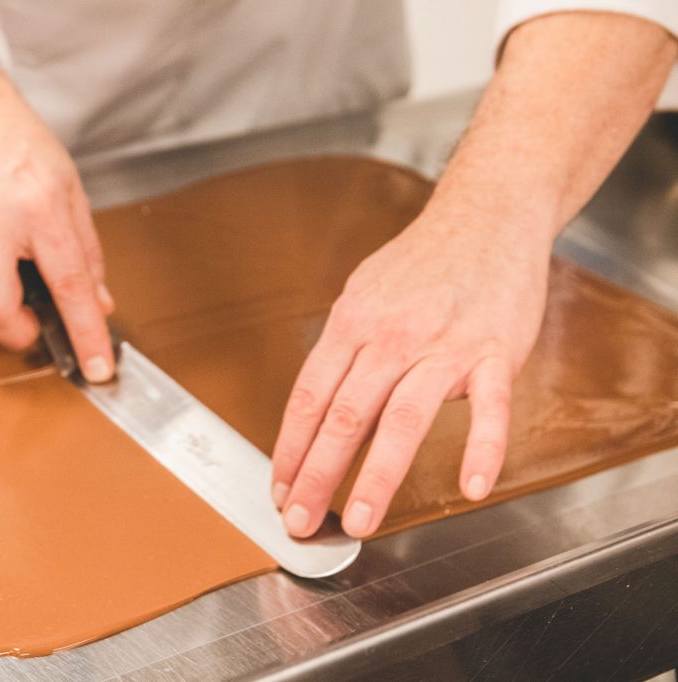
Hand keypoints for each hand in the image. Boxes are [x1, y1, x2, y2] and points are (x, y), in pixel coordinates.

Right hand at [0, 76, 114, 381]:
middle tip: (38, 326)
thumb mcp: (68, 186)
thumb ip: (86, 250)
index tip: (97, 367)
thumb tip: (97, 302)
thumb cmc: (12, 138)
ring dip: (4, 297)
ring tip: (14, 257)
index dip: (86, 334)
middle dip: (20, 334)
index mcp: (39, 208)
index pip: (70, 286)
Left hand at [270, 206, 551, 537]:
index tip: (280, 488)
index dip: (291, 449)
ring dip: (379, 476)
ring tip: (359, 520)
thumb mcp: (363, 294)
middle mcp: (392, 336)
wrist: (486, 215)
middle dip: (318, 475)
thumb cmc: (421, 262)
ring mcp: (445, 345)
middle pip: (346, 415)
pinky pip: (490, 408)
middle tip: (301, 520)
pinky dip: (482, 448)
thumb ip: (345, 351)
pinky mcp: (496, 351)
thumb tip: (320, 406)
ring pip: (404, 419)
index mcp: (353, 322)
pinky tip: (470, 487)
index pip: (311, 397)